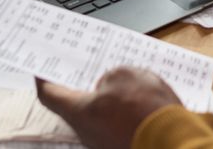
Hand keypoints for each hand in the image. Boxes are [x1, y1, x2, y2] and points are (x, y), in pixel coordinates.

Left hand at [36, 67, 180, 148]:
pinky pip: (116, 126)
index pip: (50, 95)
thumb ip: (112, 76)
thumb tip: (109, 83)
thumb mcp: (127, 75)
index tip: (41, 71)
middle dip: (83, 88)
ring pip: (99, 117)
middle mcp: (86, 132)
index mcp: (79, 112)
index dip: (44, 80)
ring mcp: (103, 143)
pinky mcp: (121, 147)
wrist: (171, 141)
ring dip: (107, 101)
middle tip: (88, 71)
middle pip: (75, 107)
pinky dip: (123, 113)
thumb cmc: (145, 108)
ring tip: (124, 83)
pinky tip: (139, 101)